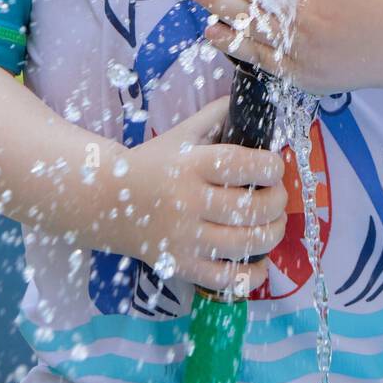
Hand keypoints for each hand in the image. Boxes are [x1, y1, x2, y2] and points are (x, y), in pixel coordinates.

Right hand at [115, 97, 287, 293]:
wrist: (104, 200)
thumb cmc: (151, 163)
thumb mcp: (180, 134)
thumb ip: (215, 116)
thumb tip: (250, 103)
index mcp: (192, 165)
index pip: (245, 165)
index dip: (272, 167)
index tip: (275, 166)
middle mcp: (190, 202)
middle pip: (252, 207)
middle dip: (278, 201)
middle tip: (278, 195)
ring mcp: (185, 238)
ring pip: (246, 243)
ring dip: (273, 233)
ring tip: (274, 223)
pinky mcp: (181, 265)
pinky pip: (226, 279)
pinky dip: (251, 275)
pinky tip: (259, 261)